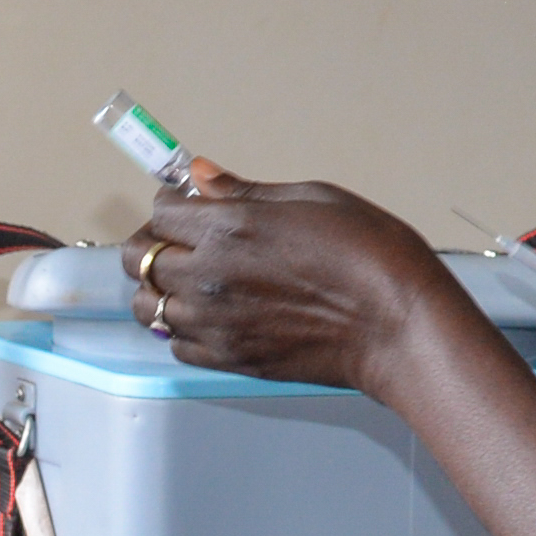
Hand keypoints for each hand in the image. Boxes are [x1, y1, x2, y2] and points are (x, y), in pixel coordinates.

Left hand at [119, 163, 463, 395]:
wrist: (396, 326)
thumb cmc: (370, 256)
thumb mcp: (312, 199)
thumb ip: (245, 191)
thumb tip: (202, 176)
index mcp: (228, 227)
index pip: (160, 212)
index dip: (172, 205)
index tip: (188, 207)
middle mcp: (209, 276)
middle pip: (139, 259)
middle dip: (154, 244)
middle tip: (180, 241)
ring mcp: (214, 322)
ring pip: (148, 305)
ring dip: (161, 289)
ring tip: (192, 281)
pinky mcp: (228, 358)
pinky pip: (176, 344)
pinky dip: (182, 328)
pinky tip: (211, 315)